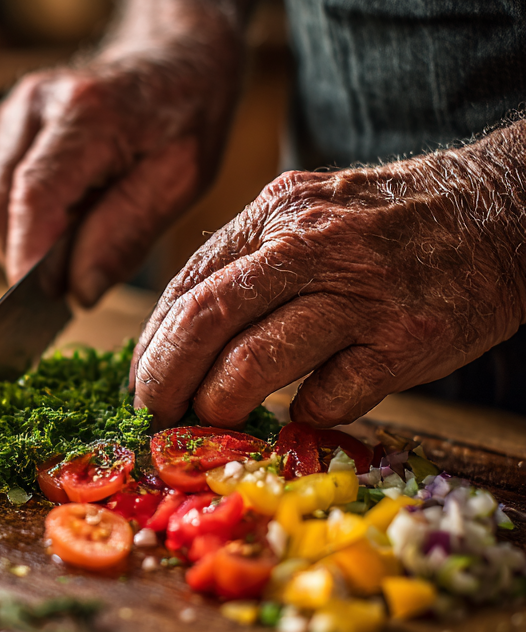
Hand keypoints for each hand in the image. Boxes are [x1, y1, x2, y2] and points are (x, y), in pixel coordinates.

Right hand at [0, 37, 238, 305]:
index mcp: (85, 113)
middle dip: (27, 261)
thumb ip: (127, 234)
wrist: (176, 54)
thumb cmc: (188, 115)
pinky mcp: (9, 127)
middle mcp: (35, 105)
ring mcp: (15, 113)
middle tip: (73, 288)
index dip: (30, 259)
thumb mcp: (182, 179)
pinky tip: (70, 221)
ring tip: (80, 246)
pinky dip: (28, 224)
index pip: (35, 198)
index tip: (38, 309)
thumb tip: (78, 291)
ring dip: (27, 243)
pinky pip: (0, 196)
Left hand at [132, 135, 525, 426]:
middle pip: (205, 321)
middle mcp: (314, 246)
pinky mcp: (405, 342)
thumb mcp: (312, 214)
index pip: (188, 285)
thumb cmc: (392, 226)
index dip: (153, 344)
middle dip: (164, 380)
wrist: (504, 214)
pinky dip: (302, 414)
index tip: (141, 382)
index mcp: (278, 212)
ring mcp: (362, 294)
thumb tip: (179, 336)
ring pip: (253, 365)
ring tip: (213, 420)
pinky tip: (306, 408)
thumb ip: (250, 263)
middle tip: (154, 414)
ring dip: (219, 405)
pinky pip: (327, 397)